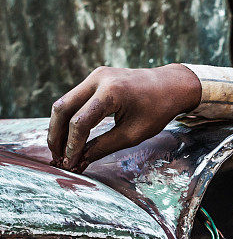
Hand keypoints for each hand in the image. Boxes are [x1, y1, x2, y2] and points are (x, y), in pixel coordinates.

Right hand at [47, 63, 201, 171]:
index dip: (72, 145)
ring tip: (60, 149)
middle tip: (56, 157)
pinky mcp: (95, 78)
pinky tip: (70, 135)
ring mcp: (95, 75)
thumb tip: (80, 161)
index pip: (81, 122)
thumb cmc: (157, 111)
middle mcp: (98, 79)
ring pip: (65, 102)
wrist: (170, 86)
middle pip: (63, 108)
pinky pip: (75, 98)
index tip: (69, 163)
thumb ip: (105, 146)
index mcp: (111, 93)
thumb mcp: (133, 134)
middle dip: (56, 135)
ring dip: (59, 126)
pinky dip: (70, 117)